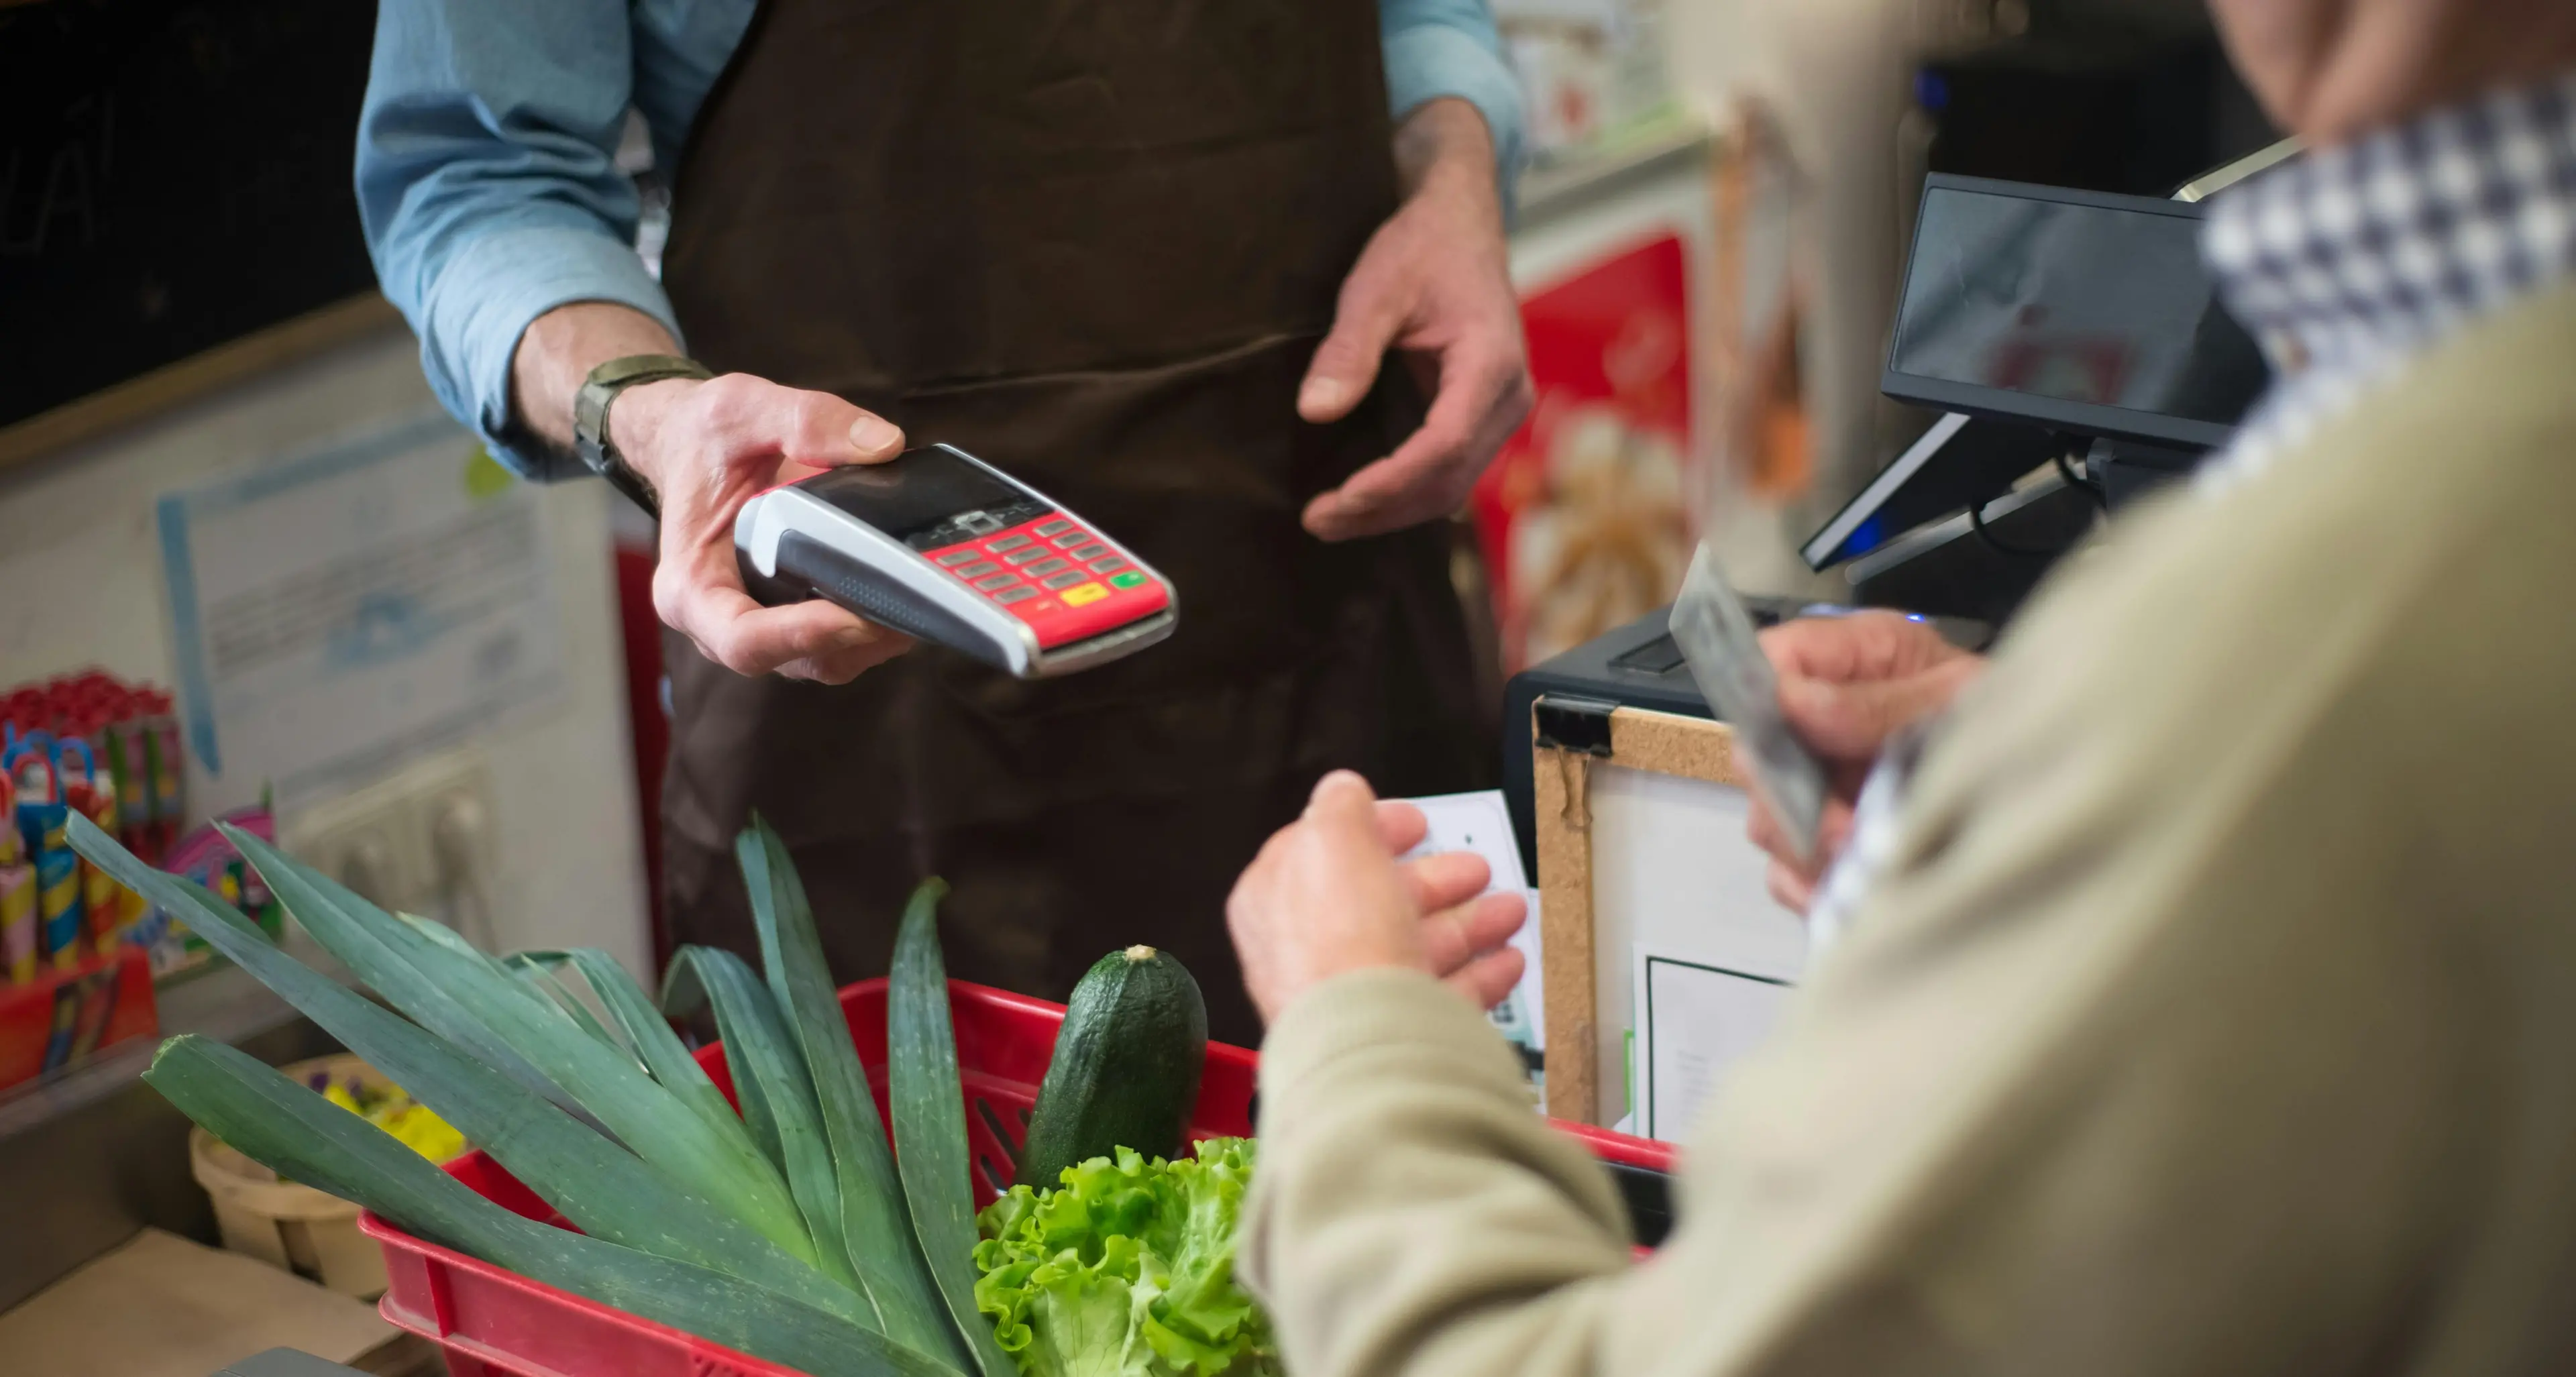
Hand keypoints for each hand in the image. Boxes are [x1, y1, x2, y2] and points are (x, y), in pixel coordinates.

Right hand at [615, 373, 916, 683]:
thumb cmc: (705, 438)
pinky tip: (909, 588)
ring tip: (921, 595)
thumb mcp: (743, 409)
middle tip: (913, 604)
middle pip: (795, 660)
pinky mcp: (796, 620)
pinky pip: (841, 644)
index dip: (799, 637)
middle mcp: (721, 623)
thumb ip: (807, 421)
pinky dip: (877, 624)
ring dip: (876, 638)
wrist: (695, 446)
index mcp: (691, 586)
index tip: (852, 616)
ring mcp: (763, 627)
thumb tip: (884, 444)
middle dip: (857, 638)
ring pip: (827, 660)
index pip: (741, 639)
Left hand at [1228, 771, 1528, 1023]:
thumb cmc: (1338, 942)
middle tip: (1476, 868)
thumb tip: (1343, 789)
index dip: (1374, 830)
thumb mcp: (1334, 841)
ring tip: (1511, 910)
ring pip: (1418, 949)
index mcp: (1277, 900)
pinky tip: (1508, 962)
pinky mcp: (1396, 1033)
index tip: (1417, 822)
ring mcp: (1355, 996)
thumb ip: (1340, 806)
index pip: (1324, 852)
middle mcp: (1310, 952)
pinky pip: (1442, 999)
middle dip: (1436, 881)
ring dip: (1470, 924)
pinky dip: (1479, 976)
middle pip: (1380, 903)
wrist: (1369, 1042)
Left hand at [1298, 98, 1531, 540]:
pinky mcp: (1484, 416)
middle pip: (1449, 479)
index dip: (1391, 481)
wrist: (1459, 223)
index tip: (1339, 499)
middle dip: (1383, 509)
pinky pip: (1450, 469)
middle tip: (1317, 521)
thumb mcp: (1374, 288)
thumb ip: (1348, 350)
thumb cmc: (1421, 248)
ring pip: (1451, 485)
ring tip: (1329, 520)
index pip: (1444, 444)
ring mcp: (1502, 410)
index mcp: (1491, 363)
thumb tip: (1314, 411)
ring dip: (1392, 510)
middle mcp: (1509, 396)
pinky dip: (1405, 490)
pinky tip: (1359, 498)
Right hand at [1749, 613, 1984, 911]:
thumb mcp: (1960, 697)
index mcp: (1853, 659)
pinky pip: (1788, 872)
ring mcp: (1820, 782)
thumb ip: (1879, 702)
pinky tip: (1856, 885)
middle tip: (1844, 825)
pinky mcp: (1826, 839)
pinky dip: (1815, 885)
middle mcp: (1822, 721)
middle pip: (1756, 753)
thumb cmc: (2009, 717)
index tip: (1797, 737)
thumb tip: (1797, 703)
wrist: (2049, 772)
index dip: (1769, 697)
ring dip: (1810, 846)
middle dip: (1794, 795)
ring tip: (1867, 856)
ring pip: (1768, 819)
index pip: (1771, 660)